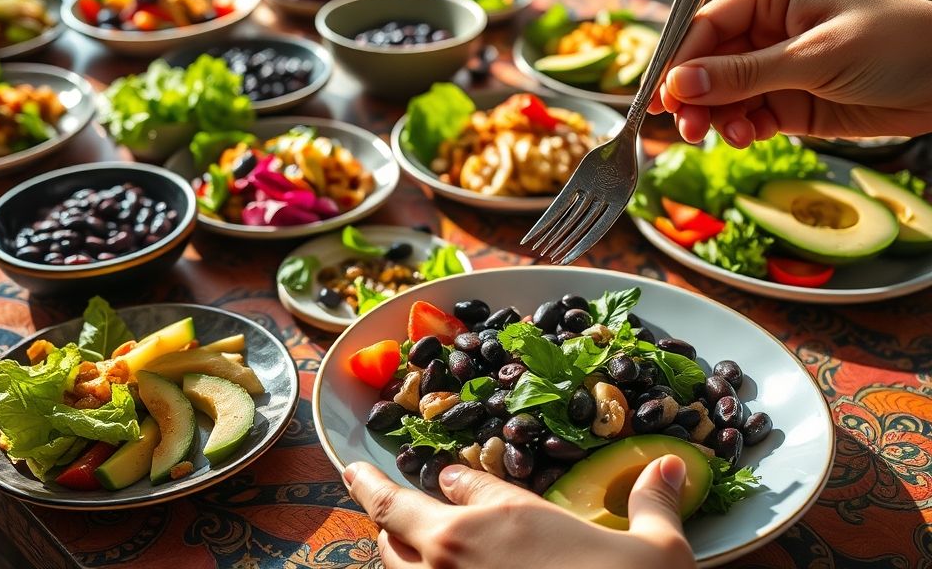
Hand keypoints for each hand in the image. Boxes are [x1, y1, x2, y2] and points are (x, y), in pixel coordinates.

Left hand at [343, 455, 695, 568]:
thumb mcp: (658, 551)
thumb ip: (653, 505)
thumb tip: (668, 466)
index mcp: (503, 518)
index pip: (458, 484)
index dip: (453, 481)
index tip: (450, 480)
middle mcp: (456, 550)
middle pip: (393, 514)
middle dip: (378, 497)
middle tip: (359, 478)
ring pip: (388, 559)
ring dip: (387, 545)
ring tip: (385, 534)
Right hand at [648, 0, 931, 146]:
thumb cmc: (898, 44)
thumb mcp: (816, 56)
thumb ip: (746, 73)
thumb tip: (681, 83)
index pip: (703, 26)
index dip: (677, 62)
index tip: (661, 96)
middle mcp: (765, 31)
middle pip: (705, 65)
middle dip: (692, 96)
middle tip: (686, 127)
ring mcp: (776, 69)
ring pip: (722, 96)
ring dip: (715, 118)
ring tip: (725, 136)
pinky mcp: (789, 103)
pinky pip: (747, 116)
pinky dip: (740, 130)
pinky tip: (747, 137)